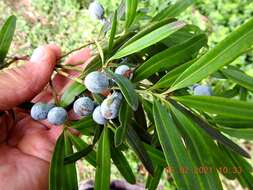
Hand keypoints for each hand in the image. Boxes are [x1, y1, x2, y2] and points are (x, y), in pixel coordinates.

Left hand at [0, 45, 90, 189]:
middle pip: (49, 91)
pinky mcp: (52, 151)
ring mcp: (36, 135)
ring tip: (100, 74)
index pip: (27, 79)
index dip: (44, 64)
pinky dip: (86, 113)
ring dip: (82, 92)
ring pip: (64, 108)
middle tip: (91, 59)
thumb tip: (46, 55)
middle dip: (69, 75)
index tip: (59, 51)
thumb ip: (13, 82)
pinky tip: (97, 98)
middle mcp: (18, 118)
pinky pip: (72, 128)